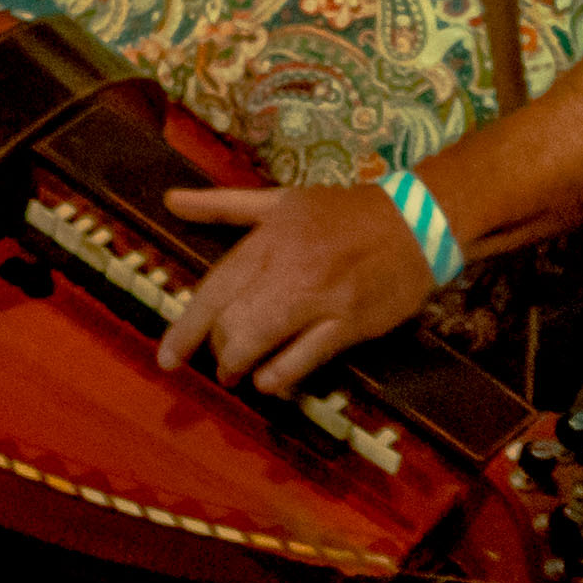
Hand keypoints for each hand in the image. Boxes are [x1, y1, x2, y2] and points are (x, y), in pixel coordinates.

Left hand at [156, 178, 435, 396]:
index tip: (167, 359)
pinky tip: (271, 382)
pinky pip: (303, 360)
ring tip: (240, 374)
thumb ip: (223, 205)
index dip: (184, 329)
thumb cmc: (344, 213)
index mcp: (267, 240)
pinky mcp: (350, 323)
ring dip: (242, 367)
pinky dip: (279, 377)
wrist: (416, 220)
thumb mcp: (281, 200)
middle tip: (219, 363)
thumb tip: (170, 199)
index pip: (213, 291)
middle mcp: (287, 270)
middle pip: (231, 324)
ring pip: (261, 344)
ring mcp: (320, 299)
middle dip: (218, 352)